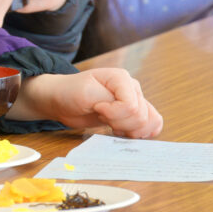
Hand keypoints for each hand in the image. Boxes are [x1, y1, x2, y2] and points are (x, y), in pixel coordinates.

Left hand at [11, 70, 162, 138]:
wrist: (61, 101)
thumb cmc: (70, 93)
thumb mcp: (85, 94)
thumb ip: (109, 100)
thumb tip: (129, 111)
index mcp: (121, 78)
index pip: (132, 105)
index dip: (114, 113)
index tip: (97, 108)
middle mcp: (132, 88)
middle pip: (141, 116)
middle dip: (119, 123)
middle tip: (101, 115)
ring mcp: (134, 101)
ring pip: (148, 123)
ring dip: (129, 130)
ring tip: (111, 124)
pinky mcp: (133, 115)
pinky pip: (151, 127)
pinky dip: (138, 134)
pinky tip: (121, 131)